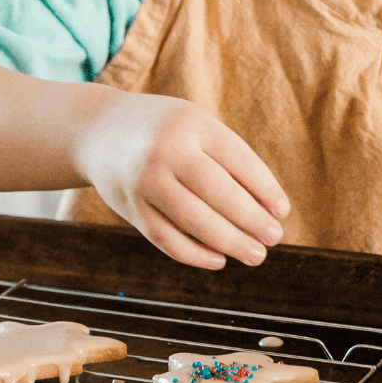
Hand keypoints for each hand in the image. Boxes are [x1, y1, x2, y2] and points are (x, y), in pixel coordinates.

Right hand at [72, 92, 289, 270]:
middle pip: (218, 192)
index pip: (238, 159)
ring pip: (194, 220)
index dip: (265, 189)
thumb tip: (268, 206)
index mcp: (191, 123)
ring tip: (256, 255)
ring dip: (230, 242)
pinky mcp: (130, 207)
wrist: (98, 130)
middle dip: (251, 219)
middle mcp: (166, 150)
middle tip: (275, 238)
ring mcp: (145, 180)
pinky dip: (195, 254)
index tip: (283, 212)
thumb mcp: (194, 125)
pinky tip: (219, 259)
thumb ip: (227, 157)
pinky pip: (167, 238)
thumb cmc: (164, 130)